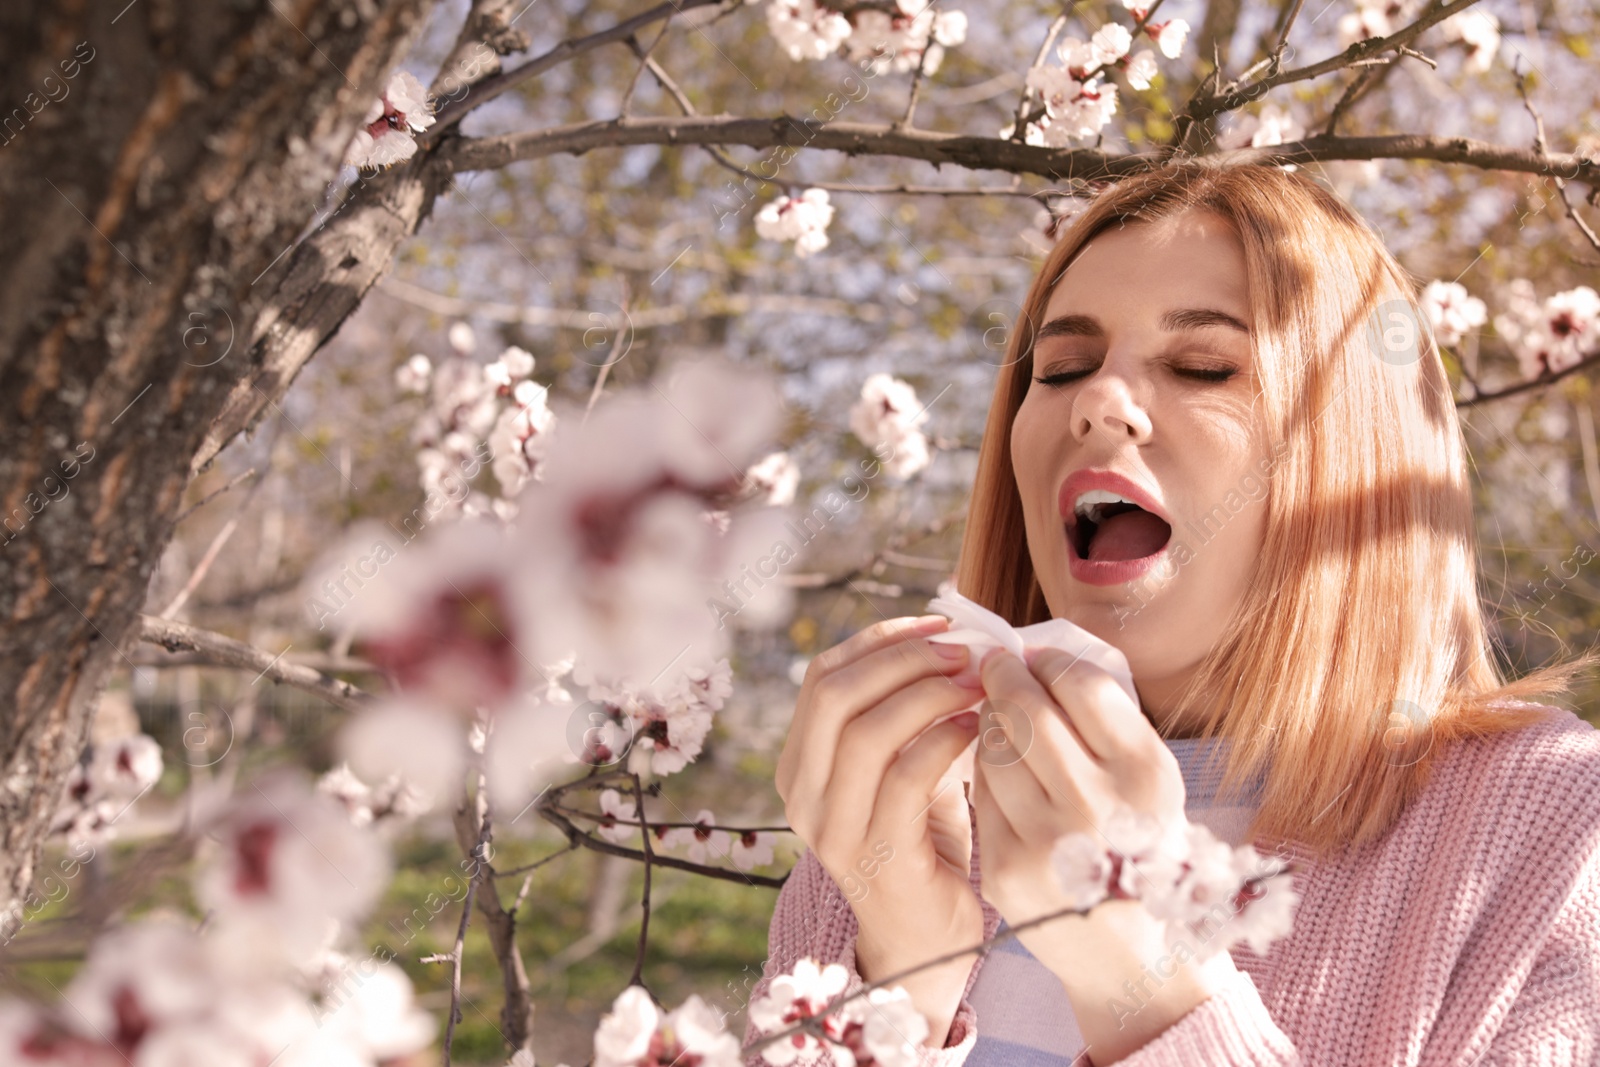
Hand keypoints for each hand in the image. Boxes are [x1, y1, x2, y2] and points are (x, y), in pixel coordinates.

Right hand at [776, 615, 988, 1045]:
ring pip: (865, 731)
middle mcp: (803, 796)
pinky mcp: (876, 857)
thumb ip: (905, 715)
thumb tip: (948, 640)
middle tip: (965, 653)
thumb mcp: (902, 770)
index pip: (823, 677)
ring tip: (977, 685)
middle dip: (905, 660)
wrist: (926, 942)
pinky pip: (904, 778)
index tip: (940, 623)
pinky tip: (976, 729)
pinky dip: (943, 740)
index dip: (881, 639)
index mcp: (800, 765)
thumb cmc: (924, 844)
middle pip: (835, 694)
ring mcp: (833, 830)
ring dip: (928, 694)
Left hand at [971, 646, 1225, 1061]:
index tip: (1034, 656)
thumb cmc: (1138, 842)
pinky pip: (981, 790)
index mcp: (1144, 773)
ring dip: (988, 719)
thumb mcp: (1148, 779)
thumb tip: (1040, 653)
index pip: (1081, 684)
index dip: (1049, 660)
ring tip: (996, 713)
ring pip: (993, 745)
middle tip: (994, 664)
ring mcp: (1046, 839)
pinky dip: (983, 767)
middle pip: (1028, 709)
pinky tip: (995, 764)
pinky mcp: (1005, 866)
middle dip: (1003, 675)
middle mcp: (1097, 805)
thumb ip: (1105, 720)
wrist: (1131, 948)